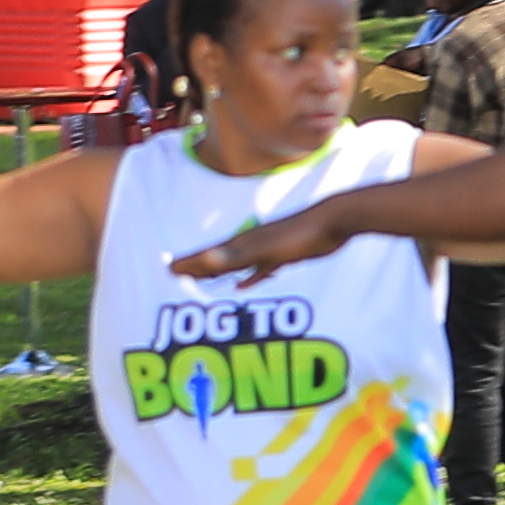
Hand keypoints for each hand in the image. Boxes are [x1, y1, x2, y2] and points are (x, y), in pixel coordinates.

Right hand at [176, 199, 363, 282]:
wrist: (336, 221)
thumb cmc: (301, 233)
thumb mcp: (267, 248)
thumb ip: (237, 256)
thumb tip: (205, 259)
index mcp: (244, 242)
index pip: (209, 255)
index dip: (189, 263)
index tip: (168, 269)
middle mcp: (251, 244)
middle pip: (218, 258)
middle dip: (198, 267)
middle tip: (177, 276)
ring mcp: (268, 249)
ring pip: (237, 264)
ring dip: (220, 272)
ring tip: (203, 280)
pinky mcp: (286, 255)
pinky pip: (261, 269)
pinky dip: (250, 277)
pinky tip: (245, 284)